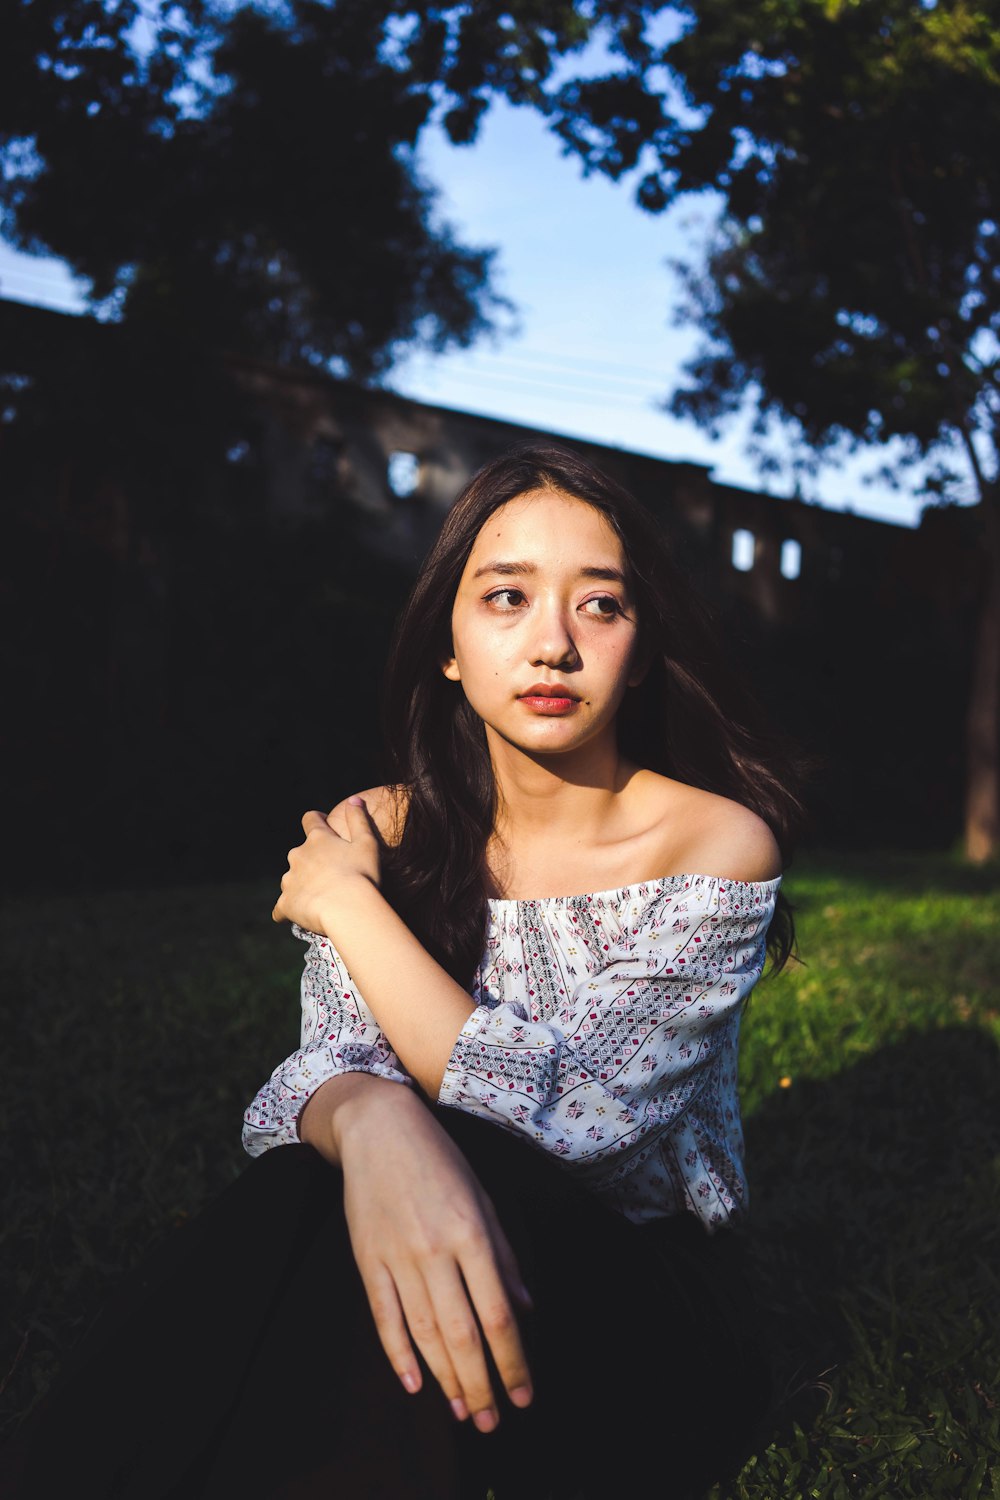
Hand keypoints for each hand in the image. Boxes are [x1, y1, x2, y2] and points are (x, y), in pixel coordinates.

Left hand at [272, 798, 379, 931]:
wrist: (348, 908)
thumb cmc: (362, 874)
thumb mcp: (367, 843)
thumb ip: (358, 819)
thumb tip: (353, 799)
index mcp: (318, 839)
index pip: (310, 819)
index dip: (317, 820)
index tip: (324, 826)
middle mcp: (298, 855)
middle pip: (300, 853)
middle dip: (311, 861)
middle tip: (331, 875)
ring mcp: (289, 880)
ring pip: (291, 879)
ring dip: (301, 885)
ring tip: (320, 899)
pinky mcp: (285, 903)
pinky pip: (281, 909)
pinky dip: (287, 911)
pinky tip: (295, 916)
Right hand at [302, 1077, 533, 1432]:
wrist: (378, 1128)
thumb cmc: (440, 1160)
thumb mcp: (483, 1197)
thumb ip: (503, 1255)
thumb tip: (525, 1307)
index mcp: (472, 1233)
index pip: (498, 1314)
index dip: (513, 1359)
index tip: (524, 1393)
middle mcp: (435, 1250)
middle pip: (462, 1334)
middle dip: (481, 1384)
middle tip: (492, 1420)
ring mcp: (397, 1257)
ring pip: (425, 1334)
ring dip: (446, 1379)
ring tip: (462, 1410)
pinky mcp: (367, 1260)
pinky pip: (384, 1318)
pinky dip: (398, 1355)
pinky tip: (414, 1383)